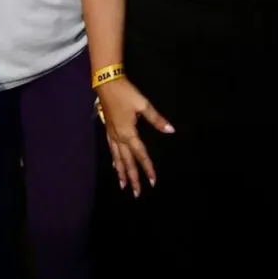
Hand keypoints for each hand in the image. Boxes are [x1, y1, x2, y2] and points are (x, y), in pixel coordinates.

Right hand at [97, 77, 173, 196]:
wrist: (107, 85)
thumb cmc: (126, 94)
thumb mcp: (144, 105)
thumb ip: (157, 119)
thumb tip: (171, 130)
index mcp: (129, 134)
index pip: (140, 155)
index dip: (147, 168)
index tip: (153, 181)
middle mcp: (119, 138)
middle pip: (127, 162)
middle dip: (133, 177)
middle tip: (137, 193)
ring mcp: (112, 135)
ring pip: (117, 158)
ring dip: (121, 172)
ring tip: (123, 186)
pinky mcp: (108, 130)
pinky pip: (111, 150)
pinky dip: (114, 160)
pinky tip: (115, 165)